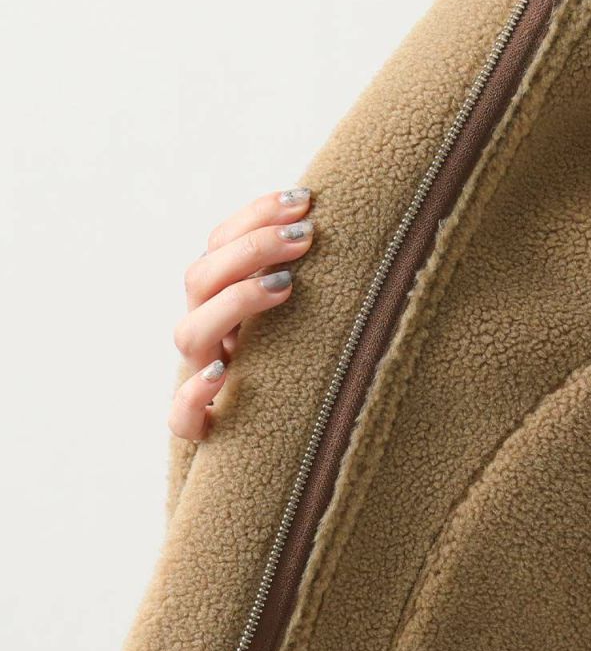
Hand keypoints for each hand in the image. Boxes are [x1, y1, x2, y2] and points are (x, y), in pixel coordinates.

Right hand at [168, 188, 313, 439]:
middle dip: (253, 248)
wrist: (279, 450)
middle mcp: (206, 336)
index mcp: (222, 302)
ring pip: (190, 334)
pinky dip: (195, 393)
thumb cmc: (301, 373)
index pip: (219, 245)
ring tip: (286, 286)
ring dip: (235, 302)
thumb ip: (307, 282)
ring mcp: (198, 379)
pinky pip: (181, 416)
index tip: (304, 201)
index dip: (254, 217)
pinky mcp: (200, 428)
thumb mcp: (306, 324)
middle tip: (306, 236)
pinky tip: (222, 376)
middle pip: (201, 279)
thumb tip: (348, 233)